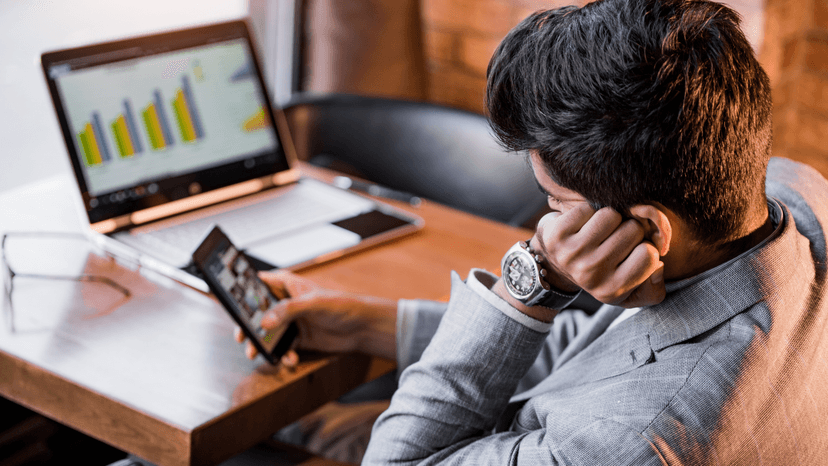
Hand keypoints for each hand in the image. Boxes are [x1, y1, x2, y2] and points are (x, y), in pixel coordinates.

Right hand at [234, 271, 397, 364]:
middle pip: (257, 314)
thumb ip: (288, 310)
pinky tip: (290, 361)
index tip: (230, 305)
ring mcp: (291, 321)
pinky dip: (283, 356)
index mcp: (286, 285)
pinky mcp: (298, 339)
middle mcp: (285, 303)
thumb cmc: (342, 306)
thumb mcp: (313, 304)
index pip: (258, 284)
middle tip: (242, 339)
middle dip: (249, 328)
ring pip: (267, 334)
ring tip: (259, 355)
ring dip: (263, 346)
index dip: (241, 293)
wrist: (363, 328)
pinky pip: (282, 348)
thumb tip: (264, 322)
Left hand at [533, 205, 664, 307]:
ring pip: (612, 215)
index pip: (650, 254)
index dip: (646, 248)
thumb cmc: (602, 274)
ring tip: (600, 232)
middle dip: (629, 230)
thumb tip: (659, 267)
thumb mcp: (631, 292)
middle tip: (614, 239)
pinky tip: (583, 226)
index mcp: (612, 291)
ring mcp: (572, 253)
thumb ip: (654, 288)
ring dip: (610, 218)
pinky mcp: (557, 234)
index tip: (633, 253)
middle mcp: (591, 274)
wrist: (555, 264)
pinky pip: (589, 208)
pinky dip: (590, 212)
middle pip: (633, 229)